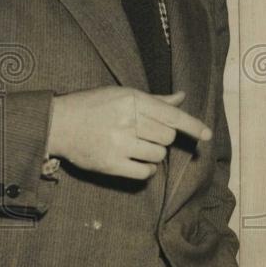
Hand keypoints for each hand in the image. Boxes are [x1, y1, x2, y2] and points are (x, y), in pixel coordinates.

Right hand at [46, 87, 210, 179]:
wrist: (57, 124)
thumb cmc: (93, 106)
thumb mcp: (122, 95)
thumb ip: (154, 100)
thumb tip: (181, 97)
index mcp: (132, 100)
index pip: (171, 114)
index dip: (192, 125)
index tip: (208, 135)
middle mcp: (128, 121)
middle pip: (167, 137)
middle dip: (162, 137)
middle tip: (145, 134)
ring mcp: (119, 143)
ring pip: (158, 154)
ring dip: (154, 153)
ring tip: (137, 146)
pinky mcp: (110, 164)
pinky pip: (145, 172)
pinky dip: (147, 169)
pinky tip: (137, 161)